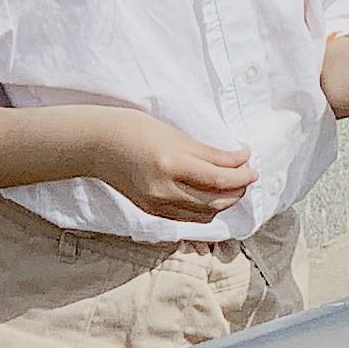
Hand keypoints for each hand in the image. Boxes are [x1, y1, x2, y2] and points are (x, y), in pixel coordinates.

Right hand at [85, 108, 254, 224]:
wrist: (96, 145)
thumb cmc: (133, 130)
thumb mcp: (175, 135)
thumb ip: (209, 153)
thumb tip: (240, 160)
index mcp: (170, 165)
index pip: (218, 179)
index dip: (242, 175)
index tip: (251, 164)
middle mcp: (164, 190)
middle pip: (215, 201)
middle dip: (238, 189)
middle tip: (246, 175)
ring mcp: (156, 205)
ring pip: (205, 214)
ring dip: (224, 201)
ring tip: (232, 185)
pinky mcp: (152, 212)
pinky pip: (188, 217)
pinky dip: (206, 208)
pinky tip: (210, 195)